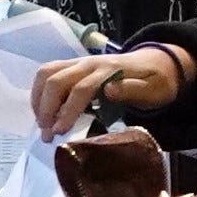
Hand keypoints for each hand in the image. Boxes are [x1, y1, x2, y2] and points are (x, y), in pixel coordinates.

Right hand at [27, 43, 190, 139]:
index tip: (59, 132)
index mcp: (109, 71)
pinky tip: (43, 112)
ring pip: (47, 73)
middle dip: (47, 107)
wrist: (157, 62)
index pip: (81, 88)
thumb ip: (133, 89)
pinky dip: (39, 92)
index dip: (68, 110)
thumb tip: (109, 90)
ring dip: (39, 99)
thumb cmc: (156, 81)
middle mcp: (89, 63)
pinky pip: (48, 73)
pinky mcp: (74, 66)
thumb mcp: (155, 89)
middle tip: (46, 135)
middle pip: (57, 79)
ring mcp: (79, 63)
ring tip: (41, 124)